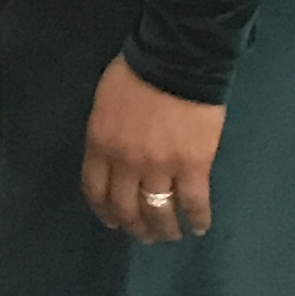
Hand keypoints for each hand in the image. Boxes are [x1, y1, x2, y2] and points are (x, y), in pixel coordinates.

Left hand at [80, 55, 223, 242]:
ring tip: (170, 235)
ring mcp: (159, 167)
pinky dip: (197, 219)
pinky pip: (193, 203)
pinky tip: (199, 227)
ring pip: (158, 212)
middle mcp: (125, 163)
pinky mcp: (192, 166)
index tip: (114, 221)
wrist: (174, 60)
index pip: (95, 190)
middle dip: (134, 227)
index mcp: (100, 145)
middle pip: (126, 208)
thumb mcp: (104, 105)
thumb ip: (105, 136)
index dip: (105, 211)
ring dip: (164, 229)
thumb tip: (111, 160)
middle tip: (144, 234)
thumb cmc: (136, 74)